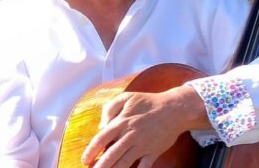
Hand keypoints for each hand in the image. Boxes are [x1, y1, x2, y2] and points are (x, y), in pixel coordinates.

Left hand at [81, 86, 208, 167]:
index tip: (84, 160)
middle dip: (100, 166)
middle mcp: (130, 135)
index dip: (91, 151)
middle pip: (111, 154)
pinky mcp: (153, 152)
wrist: (173, 109)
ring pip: (125, 162)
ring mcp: (142, 145)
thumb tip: (101, 126)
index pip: (101, 139)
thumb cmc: (147, 102)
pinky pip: (144, 167)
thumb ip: (109, 108)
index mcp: (121, 122)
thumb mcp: (126, 97)